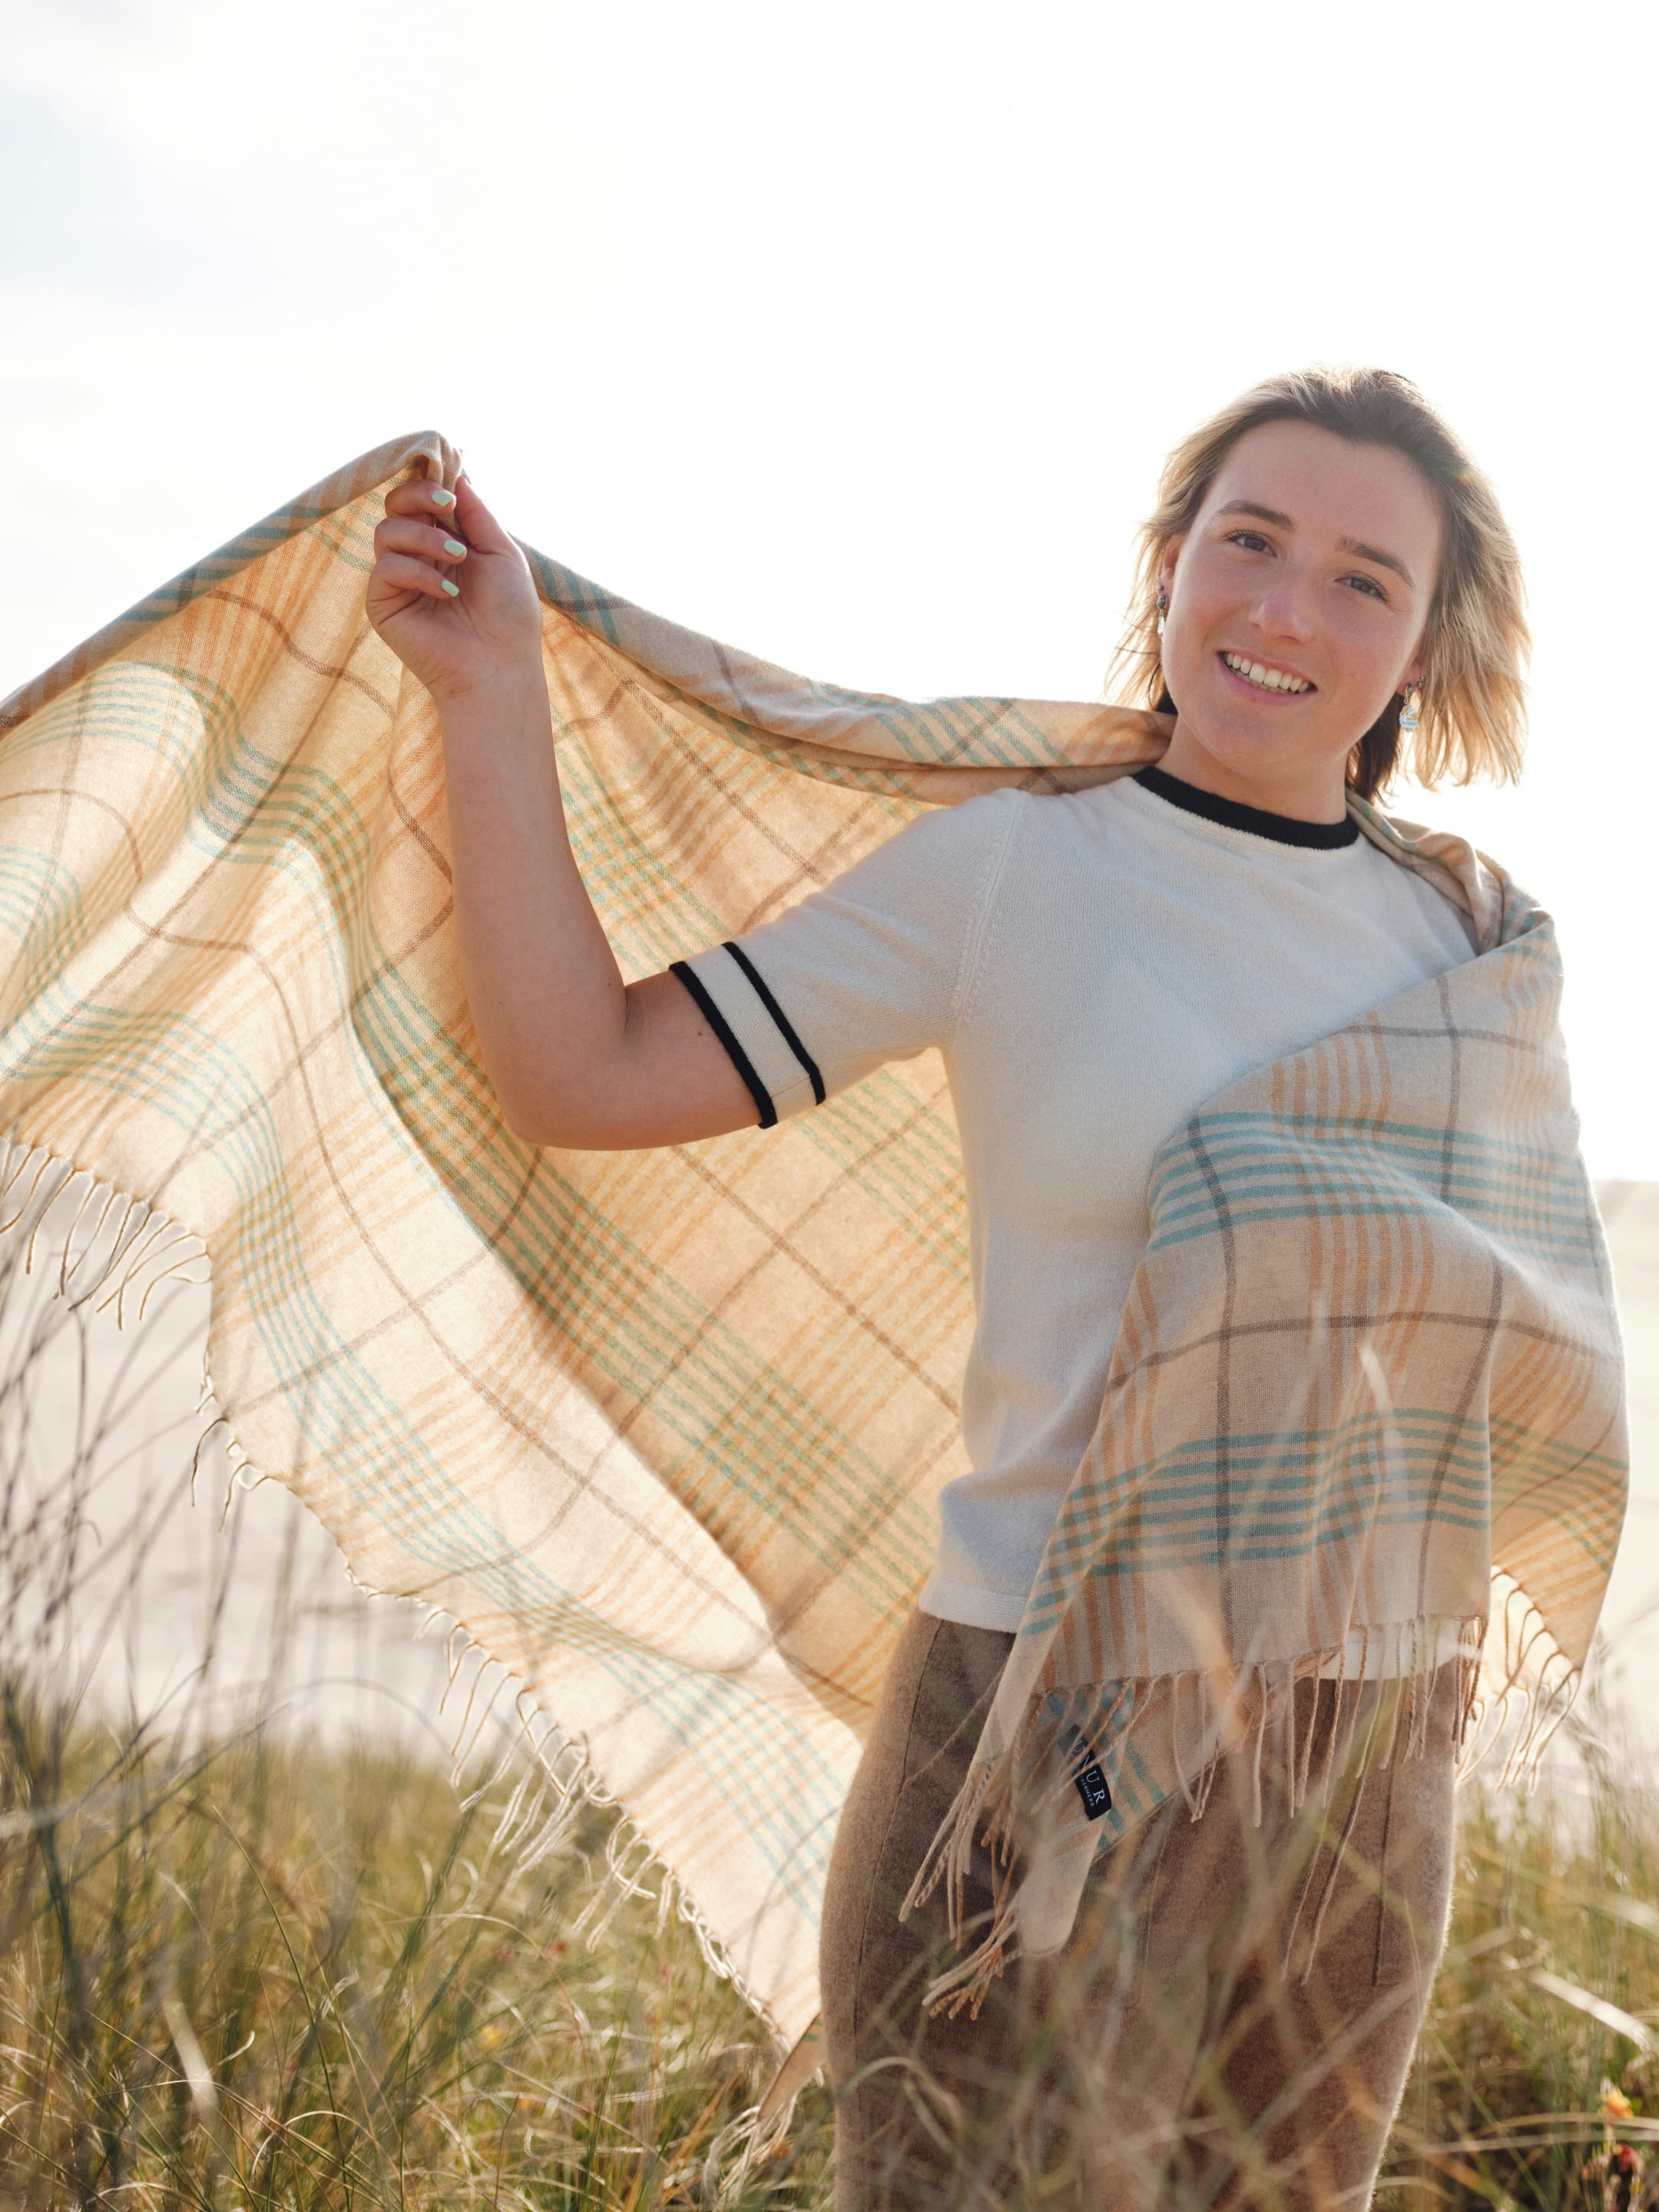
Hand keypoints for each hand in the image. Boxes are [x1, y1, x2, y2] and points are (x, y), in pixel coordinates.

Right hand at [367, 474, 544, 704]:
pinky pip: (385, 567)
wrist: (500, 667)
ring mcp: (398, 579)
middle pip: (396, 503)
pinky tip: (447, 591)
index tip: (450, 485)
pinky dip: (418, 572)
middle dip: (420, 496)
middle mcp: (418, 555)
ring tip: (458, 559)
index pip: (422, 497)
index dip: (429, 481)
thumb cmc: (510, 615)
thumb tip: (456, 472)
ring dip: (425, 537)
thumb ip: (476, 511)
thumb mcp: (501, 551)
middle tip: (447, 507)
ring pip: (387, 530)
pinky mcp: (383, 604)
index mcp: (446, 541)